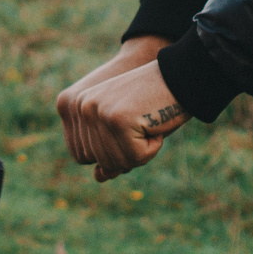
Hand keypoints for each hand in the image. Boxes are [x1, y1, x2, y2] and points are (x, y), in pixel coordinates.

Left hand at [69, 58, 186, 182]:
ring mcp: (97, 112)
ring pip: (117, 162)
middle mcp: (79, 107)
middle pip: (99, 161)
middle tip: (141, 123)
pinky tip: (155, 122)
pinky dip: (153, 147)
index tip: (127, 127)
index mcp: (72, 106)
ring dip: (141, 150)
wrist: (180, 76)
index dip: (110, 152)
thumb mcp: (124, 132)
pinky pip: (136, 156)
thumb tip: (99, 177)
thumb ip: (109, 155)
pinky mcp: (117, 118)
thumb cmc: (152, 104)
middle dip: (128, 152)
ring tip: (147, 121)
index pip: (82, 156)